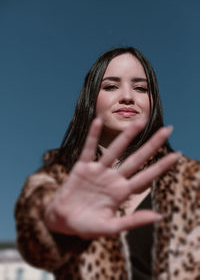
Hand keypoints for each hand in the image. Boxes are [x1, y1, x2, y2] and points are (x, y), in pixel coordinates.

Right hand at [45, 118, 179, 238]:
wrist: (64, 221)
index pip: (146, 176)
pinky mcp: (82, 167)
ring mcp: (98, 171)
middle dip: (152, 144)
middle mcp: (113, 178)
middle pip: (136, 158)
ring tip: (139, 122)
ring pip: (115, 150)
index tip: (177, 154)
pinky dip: (92, 136)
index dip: (161, 165)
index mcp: (122, 192)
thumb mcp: (110, 228)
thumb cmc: (87, 226)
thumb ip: (132, 221)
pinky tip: (97, 122)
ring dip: (127, 136)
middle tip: (167, 130)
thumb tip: (159, 216)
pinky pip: (89, 149)